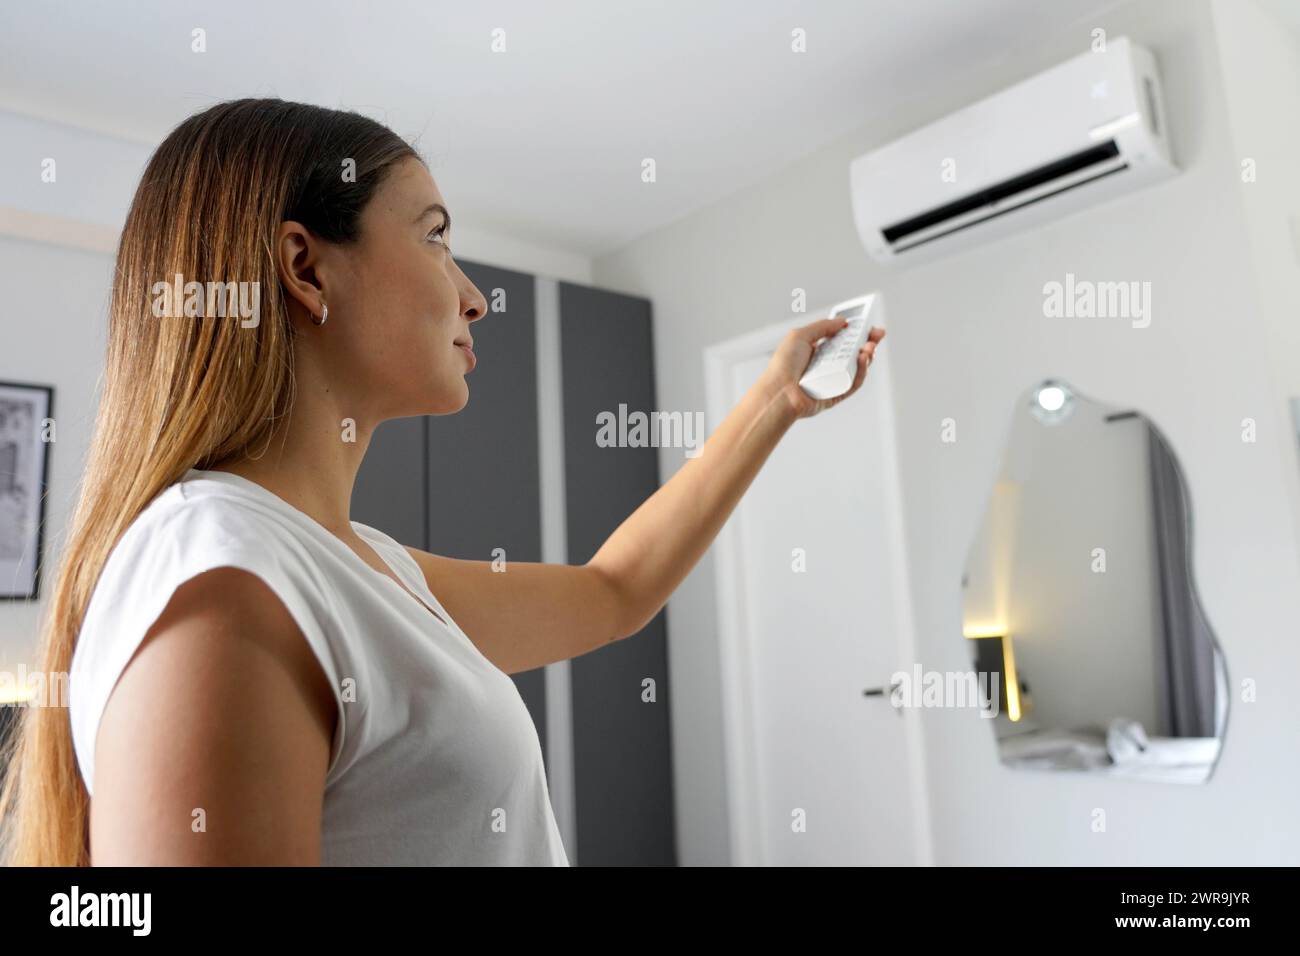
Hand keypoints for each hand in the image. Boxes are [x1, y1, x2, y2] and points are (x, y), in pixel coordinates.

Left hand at [758, 316, 885, 419]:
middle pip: (853, 352)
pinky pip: (854, 382)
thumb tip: (843, 321)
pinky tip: (862, 358)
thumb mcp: (800, 335)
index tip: (868, 324)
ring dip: (867, 355)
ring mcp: (832, 380)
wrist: (779, 392)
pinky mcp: (836, 394)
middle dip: (868, 342)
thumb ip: (822, 326)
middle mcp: (826, 365)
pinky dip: (861, 370)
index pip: (841, 339)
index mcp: (817, 351)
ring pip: (857, 367)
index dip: (856, 332)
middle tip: (877, 334)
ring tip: (869, 347)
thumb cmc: (783, 365)